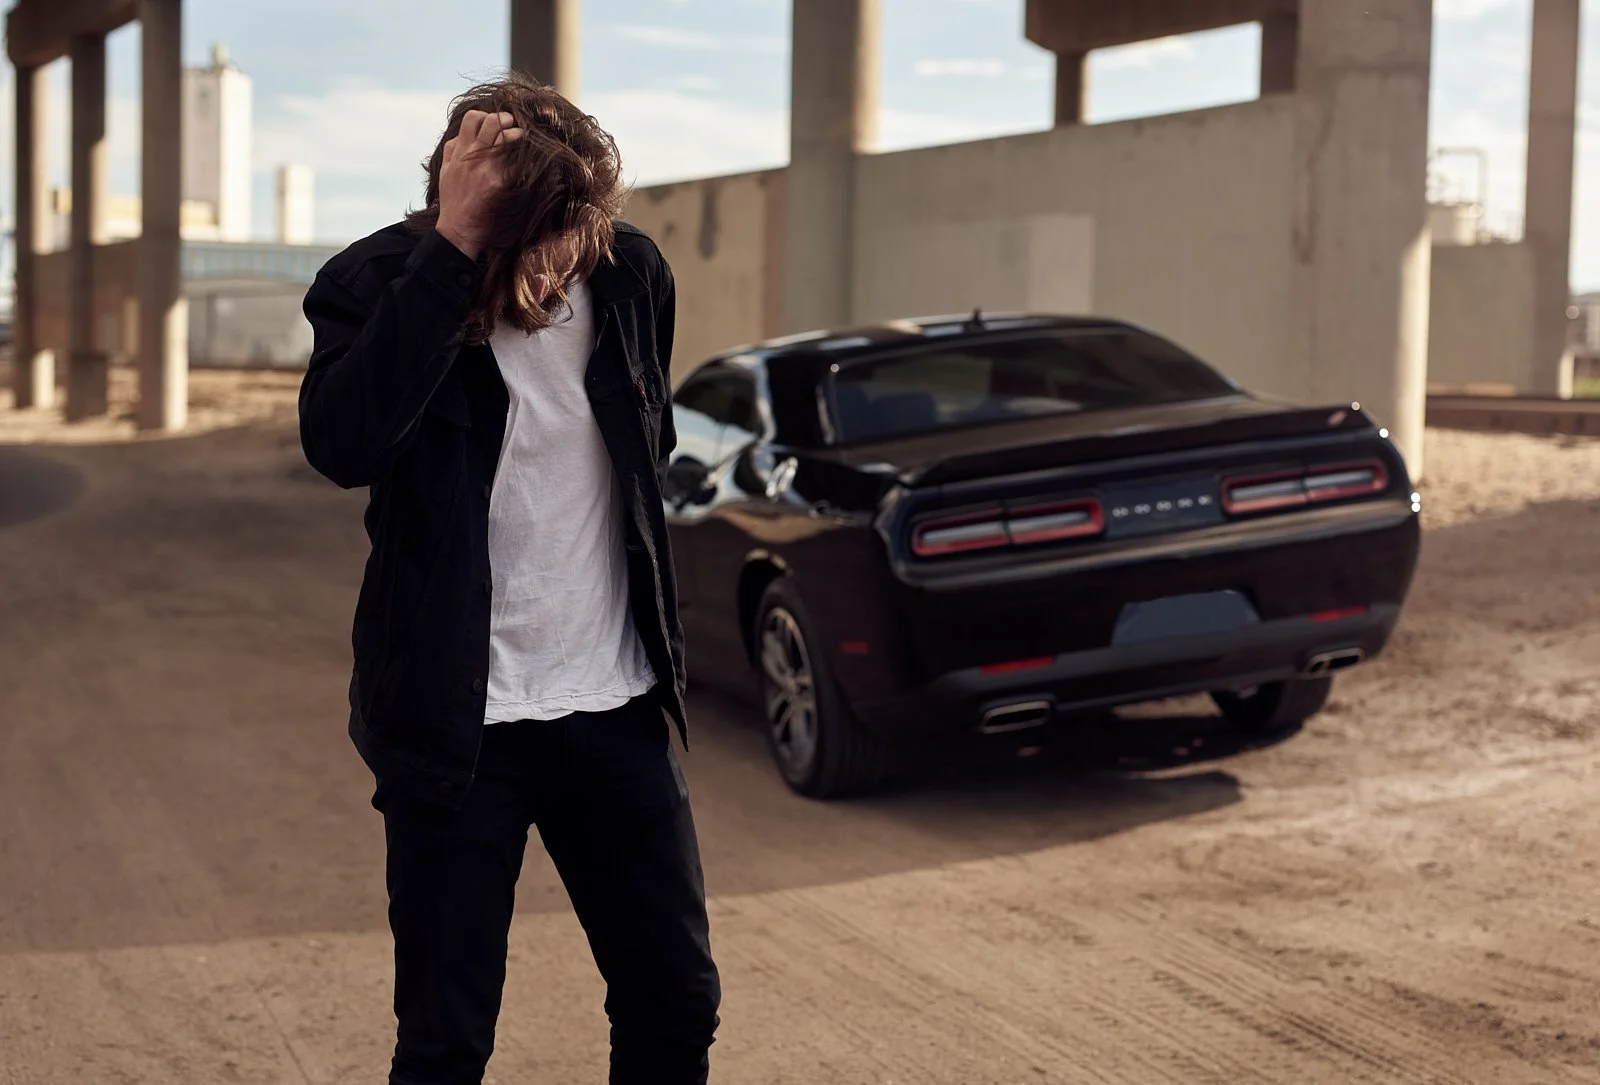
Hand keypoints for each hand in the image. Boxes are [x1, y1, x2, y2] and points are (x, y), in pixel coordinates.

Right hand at [435, 110, 522, 260]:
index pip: (472, 118)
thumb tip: (459, 135)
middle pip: (491, 122)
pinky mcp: (499, 183)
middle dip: (505, 119)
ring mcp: (486, 168)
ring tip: (520, 138)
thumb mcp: (444, 172)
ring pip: (505, 137)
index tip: (492, 123)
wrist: (458, 230)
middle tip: (511, 125)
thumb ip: (451, 151)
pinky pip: (517, 163)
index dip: (485, 115)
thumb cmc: (452, 201)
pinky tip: (528, 161)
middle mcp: (473, 157)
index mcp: (459, 152)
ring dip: (516, 134)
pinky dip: (525, 159)